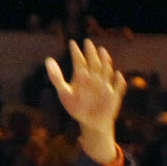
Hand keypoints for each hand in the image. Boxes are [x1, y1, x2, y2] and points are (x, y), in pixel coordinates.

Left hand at [45, 40, 126, 164]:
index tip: (71, 43)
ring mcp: (105, 86)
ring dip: (105, 62)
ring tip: (102, 51)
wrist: (92, 123)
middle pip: (93, 63)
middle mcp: (94, 79)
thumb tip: (48, 59)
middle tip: (87, 42)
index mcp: (81, 77)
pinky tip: (117, 75)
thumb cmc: (77, 108)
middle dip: (91, 53)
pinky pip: (118, 87)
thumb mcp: (64, 92)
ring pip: (106, 71)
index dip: (76, 53)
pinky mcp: (114, 96)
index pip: (79, 62)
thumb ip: (56, 77)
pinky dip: (118, 82)